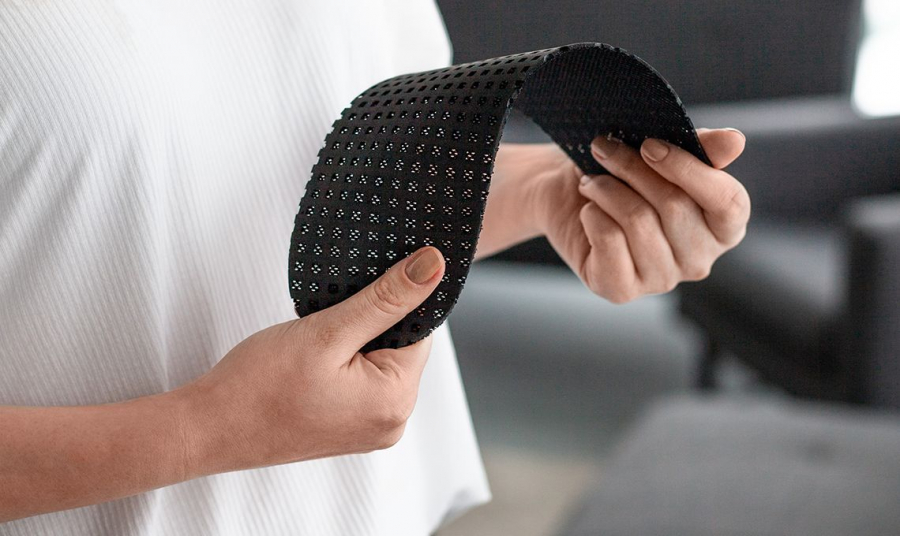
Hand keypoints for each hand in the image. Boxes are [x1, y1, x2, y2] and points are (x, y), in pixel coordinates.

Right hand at [177, 246, 444, 477]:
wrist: (207, 428)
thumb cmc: (257, 385)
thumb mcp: (328, 330)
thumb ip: (386, 298)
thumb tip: (432, 266)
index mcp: (395, 401)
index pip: (420, 330)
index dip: (392, 302)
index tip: (360, 290)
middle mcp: (391, 422)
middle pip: (402, 346)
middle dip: (371, 323)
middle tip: (327, 322)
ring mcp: (370, 430)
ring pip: (380, 360)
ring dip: (354, 340)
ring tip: (315, 343)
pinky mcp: (349, 428)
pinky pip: (362, 381)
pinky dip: (344, 361)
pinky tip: (314, 359)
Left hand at [532, 128, 749, 302]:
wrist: (567, 199)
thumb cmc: (622, 175)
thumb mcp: (661, 152)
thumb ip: (702, 148)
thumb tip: (734, 142)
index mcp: (723, 227)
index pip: (728, 201)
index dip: (690, 169)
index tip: (650, 144)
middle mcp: (699, 260)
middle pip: (674, 205)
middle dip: (632, 169)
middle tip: (604, 149)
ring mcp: (662, 279)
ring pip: (638, 221)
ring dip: (606, 190)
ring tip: (591, 181)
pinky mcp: (622, 290)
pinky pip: (610, 241)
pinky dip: (592, 215)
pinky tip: (588, 211)